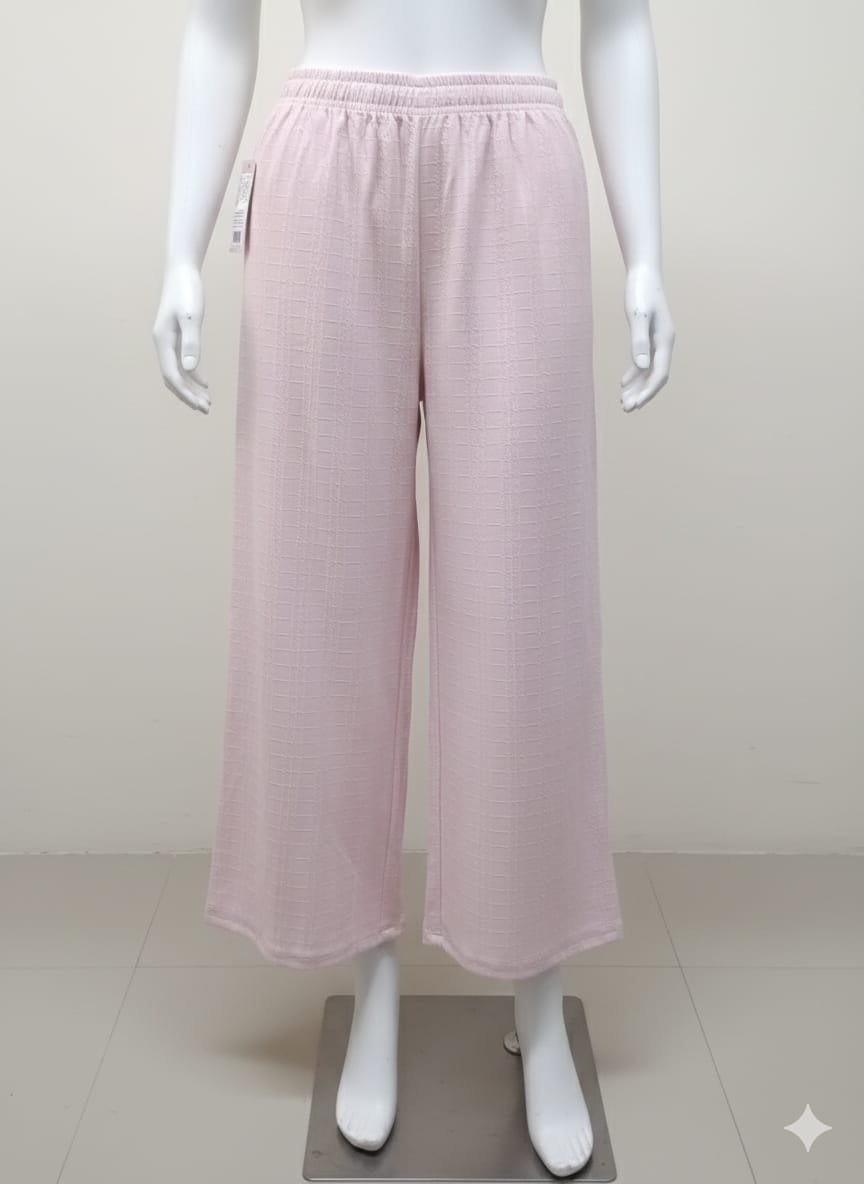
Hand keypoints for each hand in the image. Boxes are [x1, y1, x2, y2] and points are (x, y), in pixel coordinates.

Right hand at [152, 262, 210, 413]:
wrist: (182, 271)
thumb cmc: (187, 291)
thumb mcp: (192, 316)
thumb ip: (191, 342)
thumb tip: (190, 369)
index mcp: (163, 341)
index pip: (172, 375)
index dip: (185, 393)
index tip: (199, 405)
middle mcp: (163, 344)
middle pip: (173, 378)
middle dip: (188, 395)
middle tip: (206, 409)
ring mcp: (169, 341)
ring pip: (178, 372)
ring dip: (191, 388)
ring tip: (206, 402)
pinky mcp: (177, 336)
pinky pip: (182, 362)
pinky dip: (193, 375)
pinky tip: (204, 383)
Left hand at [619, 262, 674, 411]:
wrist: (643, 273)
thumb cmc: (640, 291)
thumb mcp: (637, 315)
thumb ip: (639, 341)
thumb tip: (641, 367)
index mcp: (665, 340)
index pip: (660, 373)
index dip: (648, 391)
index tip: (635, 405)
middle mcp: (663, 343)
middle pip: (655, 376)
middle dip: (642, 394)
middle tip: (626, 409)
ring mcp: (656, 341)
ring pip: (648, 371)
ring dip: (637, 387)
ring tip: (623, 403)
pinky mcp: (647, 337)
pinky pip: (642, 361)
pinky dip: (634, 374)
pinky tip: (623, 384)